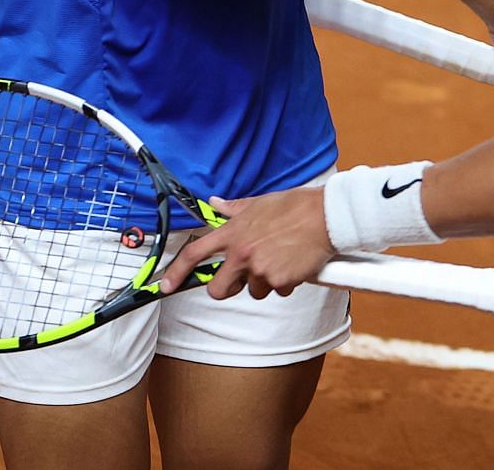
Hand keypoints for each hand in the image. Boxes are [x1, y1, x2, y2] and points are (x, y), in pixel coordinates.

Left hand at [157, 188, 334, 300]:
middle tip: (243, 278)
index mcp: (233, 232)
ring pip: (253, 291)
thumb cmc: (296, 207)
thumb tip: (215, 203)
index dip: (176, 272)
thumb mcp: (259, 203)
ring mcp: (260, 268)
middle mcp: (242, 252)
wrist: (326, 216)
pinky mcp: (279, 280)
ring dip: (265, 281)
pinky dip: (286, 282)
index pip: (195, 253)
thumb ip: (234, 208)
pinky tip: (294, 263)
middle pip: (218, 289)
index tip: (167, 285)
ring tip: (281, 259)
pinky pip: (278, 290)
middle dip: (227, 288)